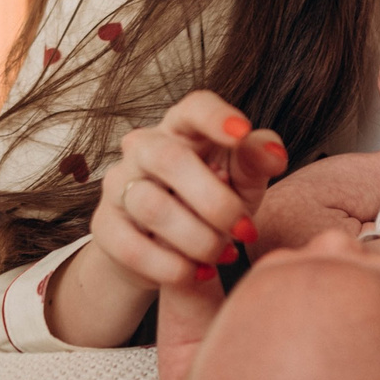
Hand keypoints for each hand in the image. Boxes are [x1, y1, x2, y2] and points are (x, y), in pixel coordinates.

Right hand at [89, 90, 286, 290]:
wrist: (164, 248)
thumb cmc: (211, 199)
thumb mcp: (242, 179)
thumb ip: (257, 160)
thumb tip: (274, 155)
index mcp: (182, 127)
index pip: (194, 107)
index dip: (216, 117)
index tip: (241, 133)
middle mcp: (143, 147)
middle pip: (169, 158)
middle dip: (214, 200)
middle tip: (246, 230)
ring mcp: (119, 184)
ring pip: (153, 207)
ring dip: (198, 239)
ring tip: (225, 255)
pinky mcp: (105, 225)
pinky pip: (133, 247)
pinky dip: (172, 266)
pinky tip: (199, 272)